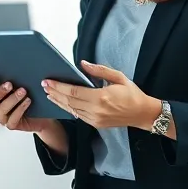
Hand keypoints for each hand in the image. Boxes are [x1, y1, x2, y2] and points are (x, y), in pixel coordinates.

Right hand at [0, 80, 54, 134]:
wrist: (41, 112)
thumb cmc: (29, 92)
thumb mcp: (20, 82)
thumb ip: (13, 76)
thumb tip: (13, 65)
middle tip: (10, 84)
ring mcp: (1, 117)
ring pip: (1, 110)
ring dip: (12, 99)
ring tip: (23, 91)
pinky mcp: (11, 125)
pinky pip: (12, 119)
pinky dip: (20, 109)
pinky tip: (27, 101)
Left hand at [42, 60, 159, 129]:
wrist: (143, 114)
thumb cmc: (132, 94)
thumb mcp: (118, 77)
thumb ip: (99, 70)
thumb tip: (82, 64)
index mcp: (101, 97)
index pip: (73, 91)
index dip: (58, 86)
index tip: (48, 81)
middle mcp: (96, 110)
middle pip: (69, 101)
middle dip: (55, 93)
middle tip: (44, 85)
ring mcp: (95, 119)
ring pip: (71, 110)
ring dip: (58, 101)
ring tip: (49, 94)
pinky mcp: (96, 124)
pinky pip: (78, 115)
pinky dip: (68, 108)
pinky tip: (62, 103)